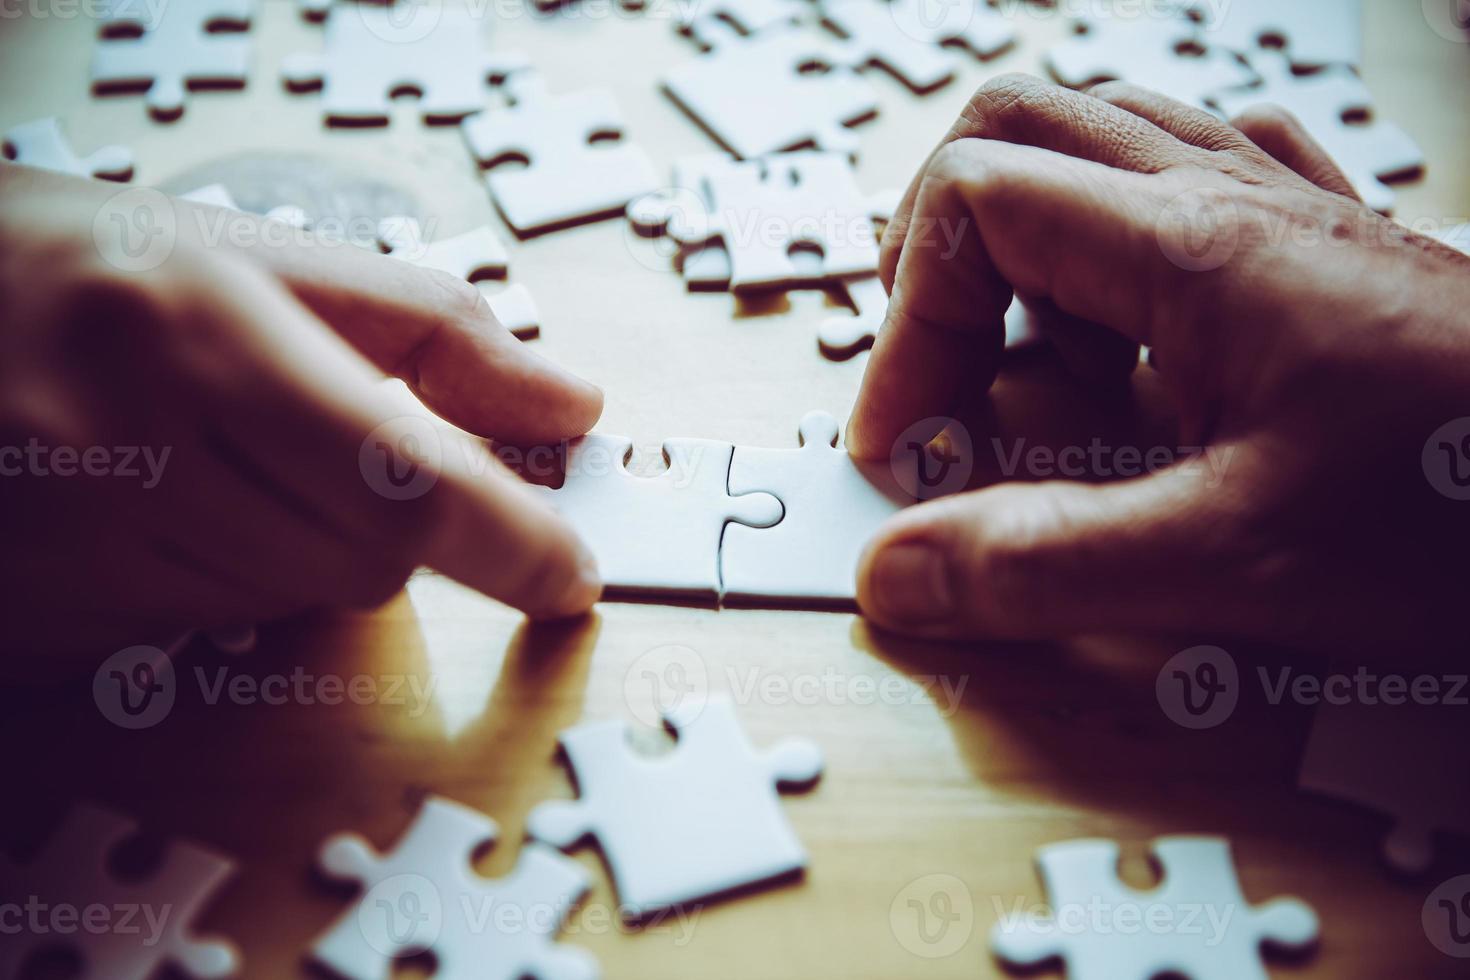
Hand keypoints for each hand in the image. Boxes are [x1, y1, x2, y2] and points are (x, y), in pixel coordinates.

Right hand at [0, 165, 602, 657]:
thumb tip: (570, 406)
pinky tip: (164, 499)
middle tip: (331, 446)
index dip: (511, 543)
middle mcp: (126, 451)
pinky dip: (223, 576)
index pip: (408, 486)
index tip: (572, 576)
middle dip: (394, 523)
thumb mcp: (270, 256)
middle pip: (362, 564)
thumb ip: (434, 332)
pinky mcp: (37, 608)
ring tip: (218, 452)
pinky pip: (197, 630)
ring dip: (301, 546)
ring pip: (285, 604)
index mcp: (201, 338)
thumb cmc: (105, 266)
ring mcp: (68, 544)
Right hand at [850, 74, 1469, 655]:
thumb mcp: (1245, 559)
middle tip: (946, 365)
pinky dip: (1126, 233)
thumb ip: (1051, 566)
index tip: (910, 447)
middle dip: (942, 246)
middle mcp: (1231, 195)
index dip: (907, 328)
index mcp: (1193, 247)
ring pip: (1102, 134)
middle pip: (1020, 124)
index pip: (974, 209)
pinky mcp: (1327, 248)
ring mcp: (1285, 209)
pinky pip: (1197, 167)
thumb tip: (899, 571)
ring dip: (1029, 238)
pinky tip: (1143, 321)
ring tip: (1041, 358)